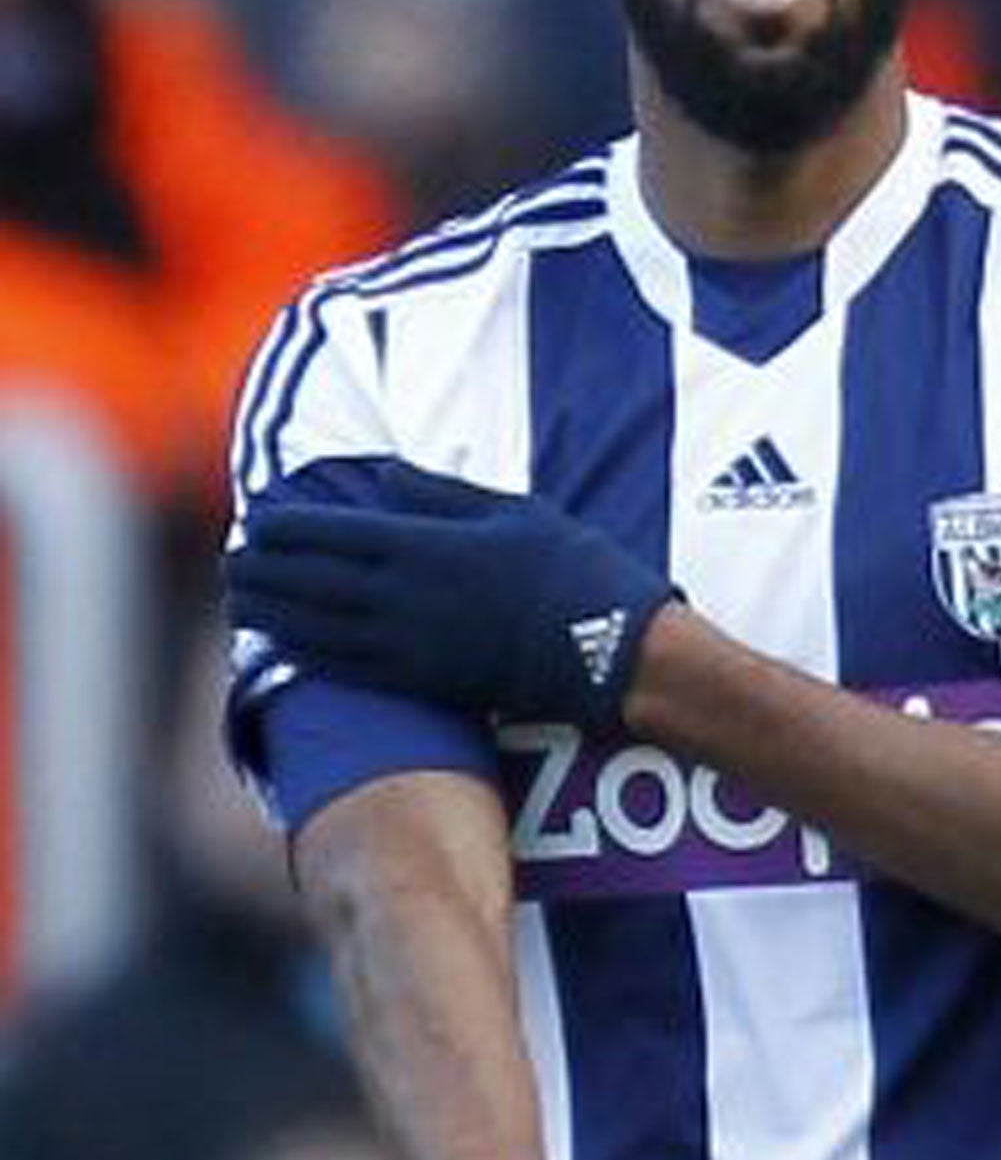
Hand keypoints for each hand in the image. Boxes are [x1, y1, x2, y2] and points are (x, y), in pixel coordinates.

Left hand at [226, 462, 677, 729]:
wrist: (606, 648)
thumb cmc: (571, 569)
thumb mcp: (514, 509)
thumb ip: (443, 494)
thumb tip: (386, 478)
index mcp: (425, 545)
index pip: (331, 532)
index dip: (286, 526)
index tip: (256, 517)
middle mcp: (404, 596)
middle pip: (310, 580)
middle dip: (264, 568)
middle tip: (235, 558)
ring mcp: (409, 644)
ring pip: (316, 626)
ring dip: (270, 610)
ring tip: (242, 597)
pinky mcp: (421, 681)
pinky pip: (344, 665)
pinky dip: (304, 651)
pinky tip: (282, 642)